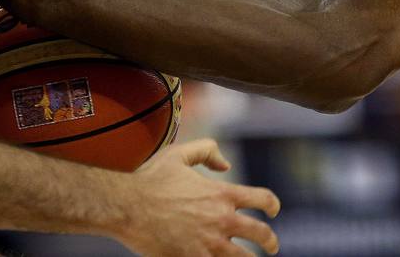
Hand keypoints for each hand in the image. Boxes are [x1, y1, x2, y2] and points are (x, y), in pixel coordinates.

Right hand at [113, 139, 280, 255]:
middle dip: (270, 242)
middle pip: (260, 234)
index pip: (262, 199)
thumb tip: (226, 163)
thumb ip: (207, 151)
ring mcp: (208, 244)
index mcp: (222, 194)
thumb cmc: (150, 179)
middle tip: (272, 247)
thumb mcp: (180, 154)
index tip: (274, 211)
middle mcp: (221, 219)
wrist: (125, 206)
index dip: (272, 205)